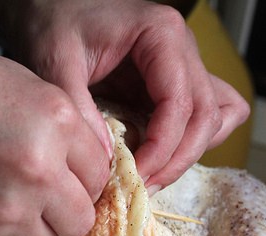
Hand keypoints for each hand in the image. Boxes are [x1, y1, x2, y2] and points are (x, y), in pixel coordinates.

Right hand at [0, 46, 108, 235]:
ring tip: (6, 201)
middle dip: (65, 209)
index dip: (85, 177)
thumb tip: (90, 156)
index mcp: (54, 122)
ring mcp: (8, 209)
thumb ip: (61, 123)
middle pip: (82, 218)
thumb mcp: (14, 83)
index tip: (71, 178)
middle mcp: (39, 171)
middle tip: (44, 197)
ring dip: (32, 226)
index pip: (101, 173)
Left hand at [11, 0, 249, 187]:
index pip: (180, 103)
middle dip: (176, 160)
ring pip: (211, 122)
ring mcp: (182, 71)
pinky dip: (189, 144)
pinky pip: (204, 120)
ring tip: (150, 179)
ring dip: (185, 156)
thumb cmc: (56, 25)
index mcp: (161, 37)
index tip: (135, 176)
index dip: (162, 148)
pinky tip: (160, 158)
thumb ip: (79, 108)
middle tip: (142, 187)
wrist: (55, 10)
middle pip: (204, 117)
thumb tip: (106, 162)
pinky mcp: (173, 89)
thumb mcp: (56, 61)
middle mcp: (182, 52)